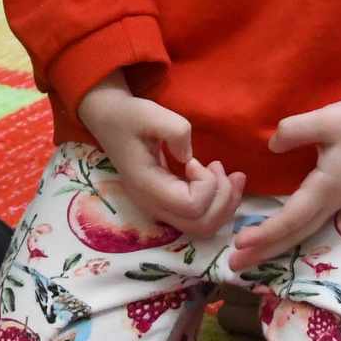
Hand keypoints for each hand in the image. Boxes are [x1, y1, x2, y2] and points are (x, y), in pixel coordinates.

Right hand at [77, 75, 245, 242]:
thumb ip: (175, 130)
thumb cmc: (128, 117)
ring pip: (203, 228)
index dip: (206, 184)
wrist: (109, 121)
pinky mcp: (167, 205)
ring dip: (224, 205)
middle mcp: (153, 206)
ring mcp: (160, 209)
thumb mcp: (150, 113)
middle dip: (223, 199)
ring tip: (231, 176)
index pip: (191, 206)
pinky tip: (222, 182)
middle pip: (201, 225)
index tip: (197, 160)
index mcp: (147, 186)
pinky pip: (198, 219)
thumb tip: (189, 156)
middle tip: (221, 168)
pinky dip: (218, 205)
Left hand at [228, 85, 340, 269]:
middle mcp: (333, 200)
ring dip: (275, 245)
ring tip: (249, 256)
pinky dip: (289, 233)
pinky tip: (278, 234)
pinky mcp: (340, 193)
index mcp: (328, 186)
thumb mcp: (327, 118)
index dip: (265, 232)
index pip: (292, 218)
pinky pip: (310, 221)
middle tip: (234, 265)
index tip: (240, 242)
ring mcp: (338, 199)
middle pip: (296, 234)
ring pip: (303, 231)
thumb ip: (294, 130)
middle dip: (265, 251)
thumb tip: (272, 146)